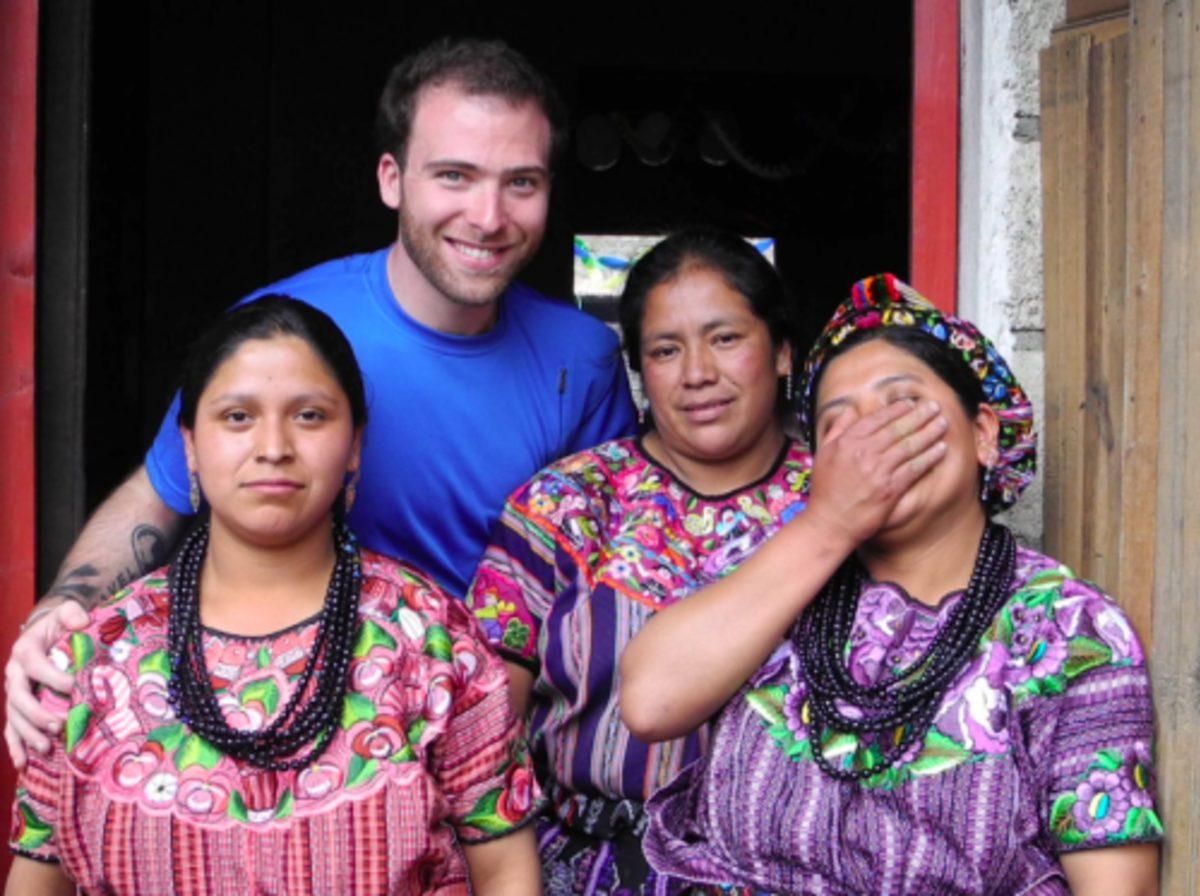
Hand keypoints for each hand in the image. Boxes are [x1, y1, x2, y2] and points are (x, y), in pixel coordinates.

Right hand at [5, 598, 89, 767]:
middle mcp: (14, 673)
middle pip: (19, 697)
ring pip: (14, 717)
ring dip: (28, 734)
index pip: (35, 665)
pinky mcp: (17, 706)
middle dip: (37, 713)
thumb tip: (83, 622)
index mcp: (26, 650)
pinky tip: (23, 764)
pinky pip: (11, 728)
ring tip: (45, 748)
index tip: (75, 687)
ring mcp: (14, 692)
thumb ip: (72, 613)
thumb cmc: (61, 624)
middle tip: (58, 725)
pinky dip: (15, 746)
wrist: (46, 632)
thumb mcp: (67, 612)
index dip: (53, 677)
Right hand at [805, 399, 947, 548]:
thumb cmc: (825, 490)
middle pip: (898, 429)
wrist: (830, 522)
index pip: (877, 419)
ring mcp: (878, 470)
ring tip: (942, 424)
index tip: (910, 404)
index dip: (897, 409)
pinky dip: (929, 457)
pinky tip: (941, 450)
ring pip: (909, 446)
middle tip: (934, 407)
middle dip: (919, 416)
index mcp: (848, 442)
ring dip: (929, 433)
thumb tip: (850, 411)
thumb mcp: (823, 453)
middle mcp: (864, 452)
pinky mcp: (890, 489)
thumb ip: (837, 429)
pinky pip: (914, 468)